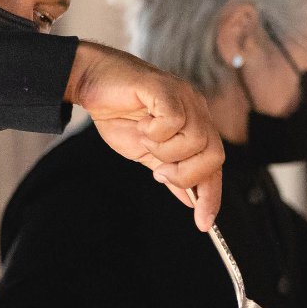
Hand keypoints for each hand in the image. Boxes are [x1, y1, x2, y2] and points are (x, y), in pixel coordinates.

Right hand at [67, 43, 224, 229]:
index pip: (215, 165)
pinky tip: (142, 123)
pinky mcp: (166, 88)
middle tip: (159, 172)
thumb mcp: (147, 154)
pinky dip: (154, 132)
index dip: (212, 196)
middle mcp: (197, 110)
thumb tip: (191, 201)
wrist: (90, 83)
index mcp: (197, 125)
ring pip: (195, 141)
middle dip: (185, 174)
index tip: (204, 224)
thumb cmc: (119, 114)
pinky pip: (174, 121)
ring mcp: (184, 97)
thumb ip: (171, 174)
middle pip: (214, 156)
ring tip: (145, 139)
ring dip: (164, 151)